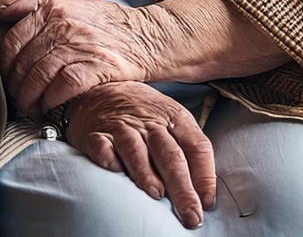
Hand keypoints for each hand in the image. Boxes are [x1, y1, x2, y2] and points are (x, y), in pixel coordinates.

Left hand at [0, 0, 153, 117]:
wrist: (146, 35)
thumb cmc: (104, 20)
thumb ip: (36, 1)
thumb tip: (2, 10)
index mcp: (53, 7)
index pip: (14, 39)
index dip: (5, 64)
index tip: (5, 78)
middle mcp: (63, 24)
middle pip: (25, 61)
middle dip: (16, 86)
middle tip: (16, 99)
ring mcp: (80, 45)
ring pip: (40, 75)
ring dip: (30, 98)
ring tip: (29, 108)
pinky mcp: (97, 66)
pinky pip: (64, 86)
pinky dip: (51, 99)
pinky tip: (48, 106)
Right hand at [65, 82, 215, 230]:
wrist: (100, 85)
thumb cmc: (143, 111)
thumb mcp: (171, 118)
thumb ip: (187, 150)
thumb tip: (203, 195)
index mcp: (174, 117)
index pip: (196, 147)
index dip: (204, 177)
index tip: (207, 203)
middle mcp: (149, 121)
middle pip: (170, 155)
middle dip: (182, 189)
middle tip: (190, 216)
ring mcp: (121, 126)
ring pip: (136, 149)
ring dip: (146, 173)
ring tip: (156, 194)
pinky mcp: (96, 132)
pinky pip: (102, 146)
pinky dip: (108, 159)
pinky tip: (115, 170)